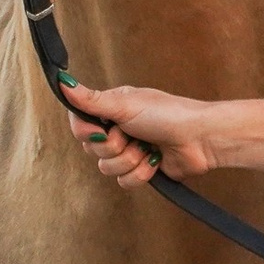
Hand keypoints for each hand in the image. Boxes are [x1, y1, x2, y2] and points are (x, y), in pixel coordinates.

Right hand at [62, 80, 228, 186]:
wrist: (200, 139)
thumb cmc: (168, 114)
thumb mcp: (126, 104)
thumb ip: (92, 100)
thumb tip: (63, 82)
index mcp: (111, 110)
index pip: (79, 124)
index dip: (87, 132)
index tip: (103, 129)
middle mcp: (117, 130)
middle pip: (92, 150)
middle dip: (115, 147)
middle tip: (132, 135)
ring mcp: (129, 151)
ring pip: (107, 168)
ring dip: (131, 160)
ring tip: (148, 147)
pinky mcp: (141, 170)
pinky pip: (124, 182)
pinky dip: (141, 173)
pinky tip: (155, 160)